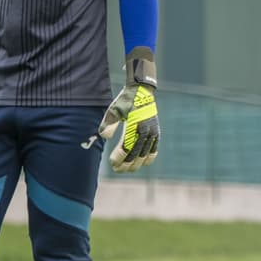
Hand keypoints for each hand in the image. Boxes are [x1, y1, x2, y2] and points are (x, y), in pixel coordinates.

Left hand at [99, 47, 159, 172]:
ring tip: (127, 169)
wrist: (142, 91)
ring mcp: (153, 133)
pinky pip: (154, 149)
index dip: (119, 158)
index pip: (126, 148)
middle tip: (117, 169)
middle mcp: (146, 132)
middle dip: (126, 164)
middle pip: (136, 154)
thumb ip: (109, 123)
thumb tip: (104, 137)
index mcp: (135, 127)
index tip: (112, 163)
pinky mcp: (156, 133)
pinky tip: (142, 163)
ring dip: (136, 164)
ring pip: (145, 154)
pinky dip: (149, 157)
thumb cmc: (125, 100)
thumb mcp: (114, 109)